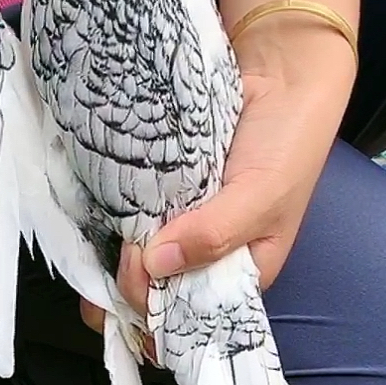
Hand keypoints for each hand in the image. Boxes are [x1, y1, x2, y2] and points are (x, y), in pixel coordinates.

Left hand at [110, 30, 355, 319]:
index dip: (158, 319)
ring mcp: (176, 222)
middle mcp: (203, 255)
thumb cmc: (289, 139)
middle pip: (155, 293)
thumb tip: (155, 265)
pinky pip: (126, 211)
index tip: (138, 295)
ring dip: (111, 256)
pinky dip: (108, 216)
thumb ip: (215, 234)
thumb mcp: (264, 195)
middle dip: (128, 289)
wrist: (280, 65)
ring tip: (106, 239)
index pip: (191, 319)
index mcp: (238, 273)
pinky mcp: (156, 190)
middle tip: (126, 256)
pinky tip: (96, 214)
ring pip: (133, 256)